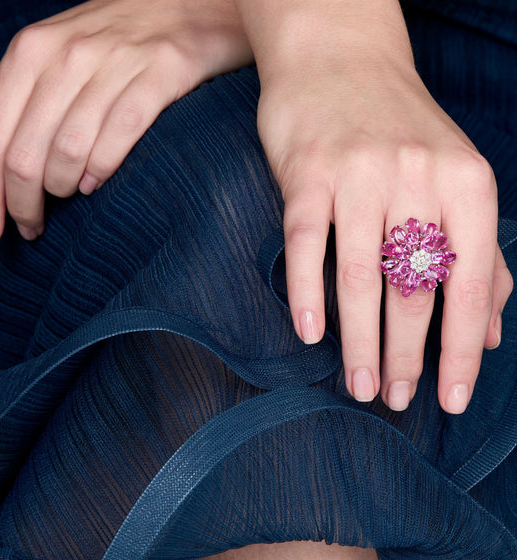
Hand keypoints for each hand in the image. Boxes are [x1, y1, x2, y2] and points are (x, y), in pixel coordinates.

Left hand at [0, 0, 251, 243]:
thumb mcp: (56, 60)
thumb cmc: (118, 41)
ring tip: (70, 195)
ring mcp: (114, 63)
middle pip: (23, 155)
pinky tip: (98, 183)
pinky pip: (119, 134)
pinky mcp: (159, 74)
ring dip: (63, 188)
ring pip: (68, 151)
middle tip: (33, 229)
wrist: (187, 4)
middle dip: (22, 205)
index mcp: (31, 52)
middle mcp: (66, 55)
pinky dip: (103, 168)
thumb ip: (19, 109)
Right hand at [238, 0, 512, 412]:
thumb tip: (490, 333)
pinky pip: (306, 241)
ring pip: (359, 275)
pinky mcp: (306, 172)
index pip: (471, 283)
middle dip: (408, 355)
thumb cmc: (398, 128)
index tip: (449, 400)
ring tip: (360, 386)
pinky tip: (309, 333)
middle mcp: (416, 178)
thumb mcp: (454, 179)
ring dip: (360, 340)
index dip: (462, 350)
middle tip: (396, 399)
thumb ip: (478, 254)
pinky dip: (305, 291)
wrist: (340, 57)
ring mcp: (359, 174)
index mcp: (466, 183)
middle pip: (413, 288)